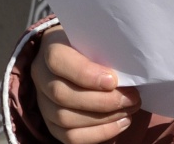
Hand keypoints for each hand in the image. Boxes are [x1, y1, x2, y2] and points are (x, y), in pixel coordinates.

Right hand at [32, 28, 140, 143]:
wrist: (80, 57)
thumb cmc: (94, 46)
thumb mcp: (98, 39)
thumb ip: (106, 50)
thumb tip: (129, 73)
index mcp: (50, 47)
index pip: (57, 60)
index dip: (84, 73)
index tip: (113, 81)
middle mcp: (41, 76)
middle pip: (62, 95)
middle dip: (102, 101)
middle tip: (132, 98)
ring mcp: (43, 103)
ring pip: (66, 119)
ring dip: (103, 118)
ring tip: (128, 110)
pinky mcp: (52, 124)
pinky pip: (71, 137)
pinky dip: (99, 134)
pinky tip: (120, 123)